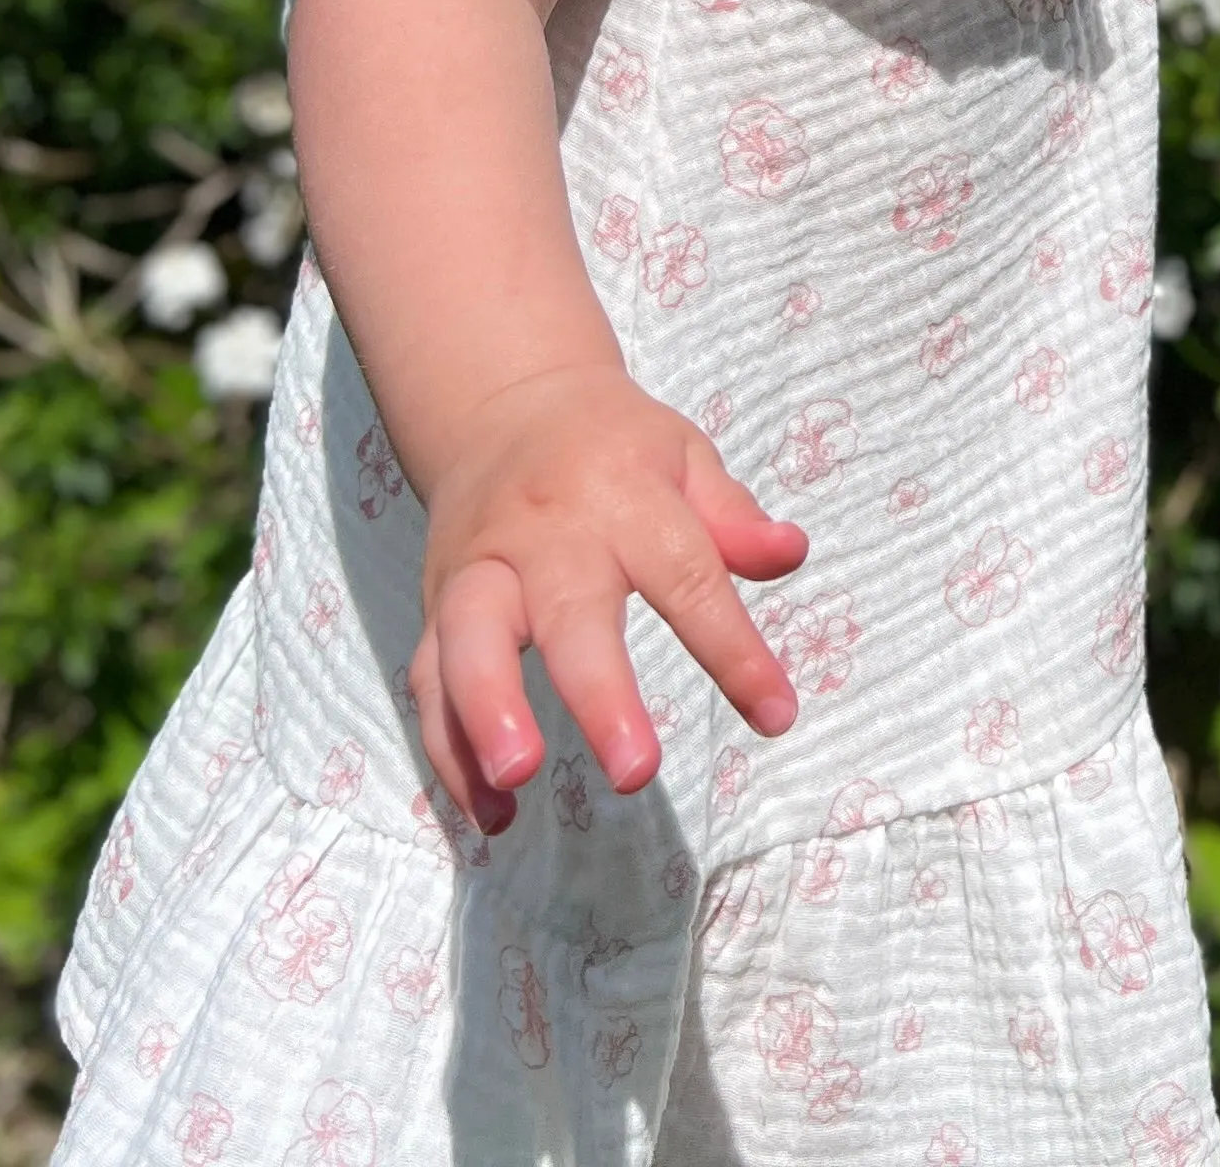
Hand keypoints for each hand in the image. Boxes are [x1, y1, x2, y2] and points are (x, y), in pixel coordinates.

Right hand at [404, 358, 807, 831]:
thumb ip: (733, 514)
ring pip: (467, 644)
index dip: (733, 650)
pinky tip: (489, 815)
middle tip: (636, 771)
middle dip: (598, 695)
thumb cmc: (613, 446)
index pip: (688, 576)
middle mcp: (545, 539)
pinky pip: (429, 683)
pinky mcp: (433, 609)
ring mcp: (479, 574)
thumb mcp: (684, 456)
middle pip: (568, 617)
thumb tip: (790, 552)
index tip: (777, 715)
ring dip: (486, 716)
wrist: (501, 404)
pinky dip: (448, 752)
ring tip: (517, 783)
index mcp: (623, 500)